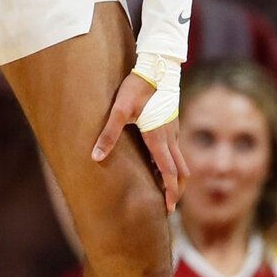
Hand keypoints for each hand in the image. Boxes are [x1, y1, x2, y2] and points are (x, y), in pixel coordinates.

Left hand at [92, 72, 187, 211]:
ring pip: (181, 160)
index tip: (169, 209)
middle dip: (177, 189)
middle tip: (169, 205)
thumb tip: (95, 156)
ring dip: (175, 176)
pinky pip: (176, 148)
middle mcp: (170, 137)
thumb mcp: (118, 110)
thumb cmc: (136, 88)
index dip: (171, 192)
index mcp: (158, 138)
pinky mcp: (172, 122)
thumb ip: (108, 134)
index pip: (169, 172)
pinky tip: (159, 162)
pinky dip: (172, 162)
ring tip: (164, 188)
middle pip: (181, 171)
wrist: (156, 66)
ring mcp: (174, 130)